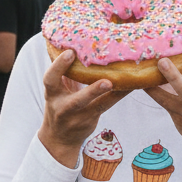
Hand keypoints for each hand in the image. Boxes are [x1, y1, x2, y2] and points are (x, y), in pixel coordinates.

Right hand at [38, 50, 128, 166]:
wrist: (59, 138)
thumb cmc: (60, 103)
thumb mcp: (56, 89)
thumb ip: (62, 72)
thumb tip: (72, 43)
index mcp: (52, 94)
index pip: (50, 79)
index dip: (59, 66)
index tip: (71, 52)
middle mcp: (64, 107)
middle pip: (78, 101)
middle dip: (92, 91)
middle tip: (108, 82)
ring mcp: (79, 117)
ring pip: (98, 106)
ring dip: (113, 95)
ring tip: (129, 83)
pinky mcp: (91, 120)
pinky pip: (106, 106)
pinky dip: (119, 95)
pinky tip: (131, 85)